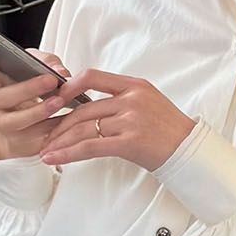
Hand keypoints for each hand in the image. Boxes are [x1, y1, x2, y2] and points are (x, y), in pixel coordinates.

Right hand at [0, 44, 73, 160]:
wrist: (20, 126)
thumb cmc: (24, 89)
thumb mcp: (31, 68)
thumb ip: (46, 62)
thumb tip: (60, 70)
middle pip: (1, 96)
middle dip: (28, 88)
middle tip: (50, 80)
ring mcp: (1, 122)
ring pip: (17, 120)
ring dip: (40, 111)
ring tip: (59, 101)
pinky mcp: (17, 140)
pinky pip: (35, 136)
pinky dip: (53, 127)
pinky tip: (68, 120)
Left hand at [36, 69, 195, 170]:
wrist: (190, 150)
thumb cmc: (169, 130)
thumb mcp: (148, 102)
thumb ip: (122, 99)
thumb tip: (93, 105)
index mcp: (134, 85)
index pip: (92, 77)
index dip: (69, 87)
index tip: (56, 99)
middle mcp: (131, 99)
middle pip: (84, 109)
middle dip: (60, 124)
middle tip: (45, 134)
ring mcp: (130, 120)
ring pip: (84, 128)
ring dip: (60, 141)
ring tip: (46, 150)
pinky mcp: (129, 142)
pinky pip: (90, 146)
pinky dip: (68, 153)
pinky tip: (55, 158)